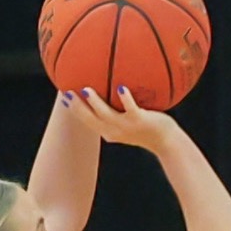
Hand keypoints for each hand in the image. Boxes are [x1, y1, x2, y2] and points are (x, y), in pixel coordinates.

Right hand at [64, 86, 179, 152]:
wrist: (167, 142)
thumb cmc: (149, 129)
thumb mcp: (130, 122)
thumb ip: (120, 110)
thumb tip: (115, 89)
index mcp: (109, 132)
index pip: (88, 121)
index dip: (75, 110)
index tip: (64, 97)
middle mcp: (114, 131)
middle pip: (91, 119)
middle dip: (77, 107)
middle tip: (66, 93)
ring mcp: (127, 127)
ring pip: (106, 115)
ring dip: (95, 103)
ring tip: (86, 90)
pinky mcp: (140, 121)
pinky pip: (130, 109)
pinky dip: (125, 99)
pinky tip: (121, 88)